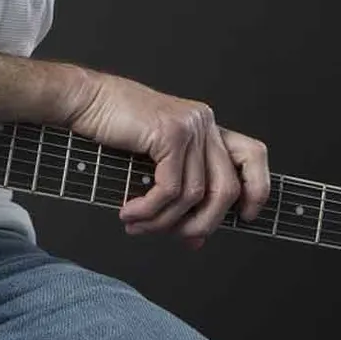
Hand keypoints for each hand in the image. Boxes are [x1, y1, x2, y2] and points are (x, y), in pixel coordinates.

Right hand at [69, 73, 269, 249]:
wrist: (83, 100)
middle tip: (178, 238)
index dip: (257, 188)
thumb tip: (196, 239)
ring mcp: (190, 126)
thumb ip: (179, 194)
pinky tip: (130, 213)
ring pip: (194, 195)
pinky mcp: (171, 134)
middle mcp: (204, 123)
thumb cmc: (112, 127)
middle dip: (204, 223)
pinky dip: (150, 210)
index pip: (253, 154)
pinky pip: (169, 189)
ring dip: (164, 221)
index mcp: (206, 126)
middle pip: (226, 188)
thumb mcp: (154, 162)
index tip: (245, 217)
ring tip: (138, 227)